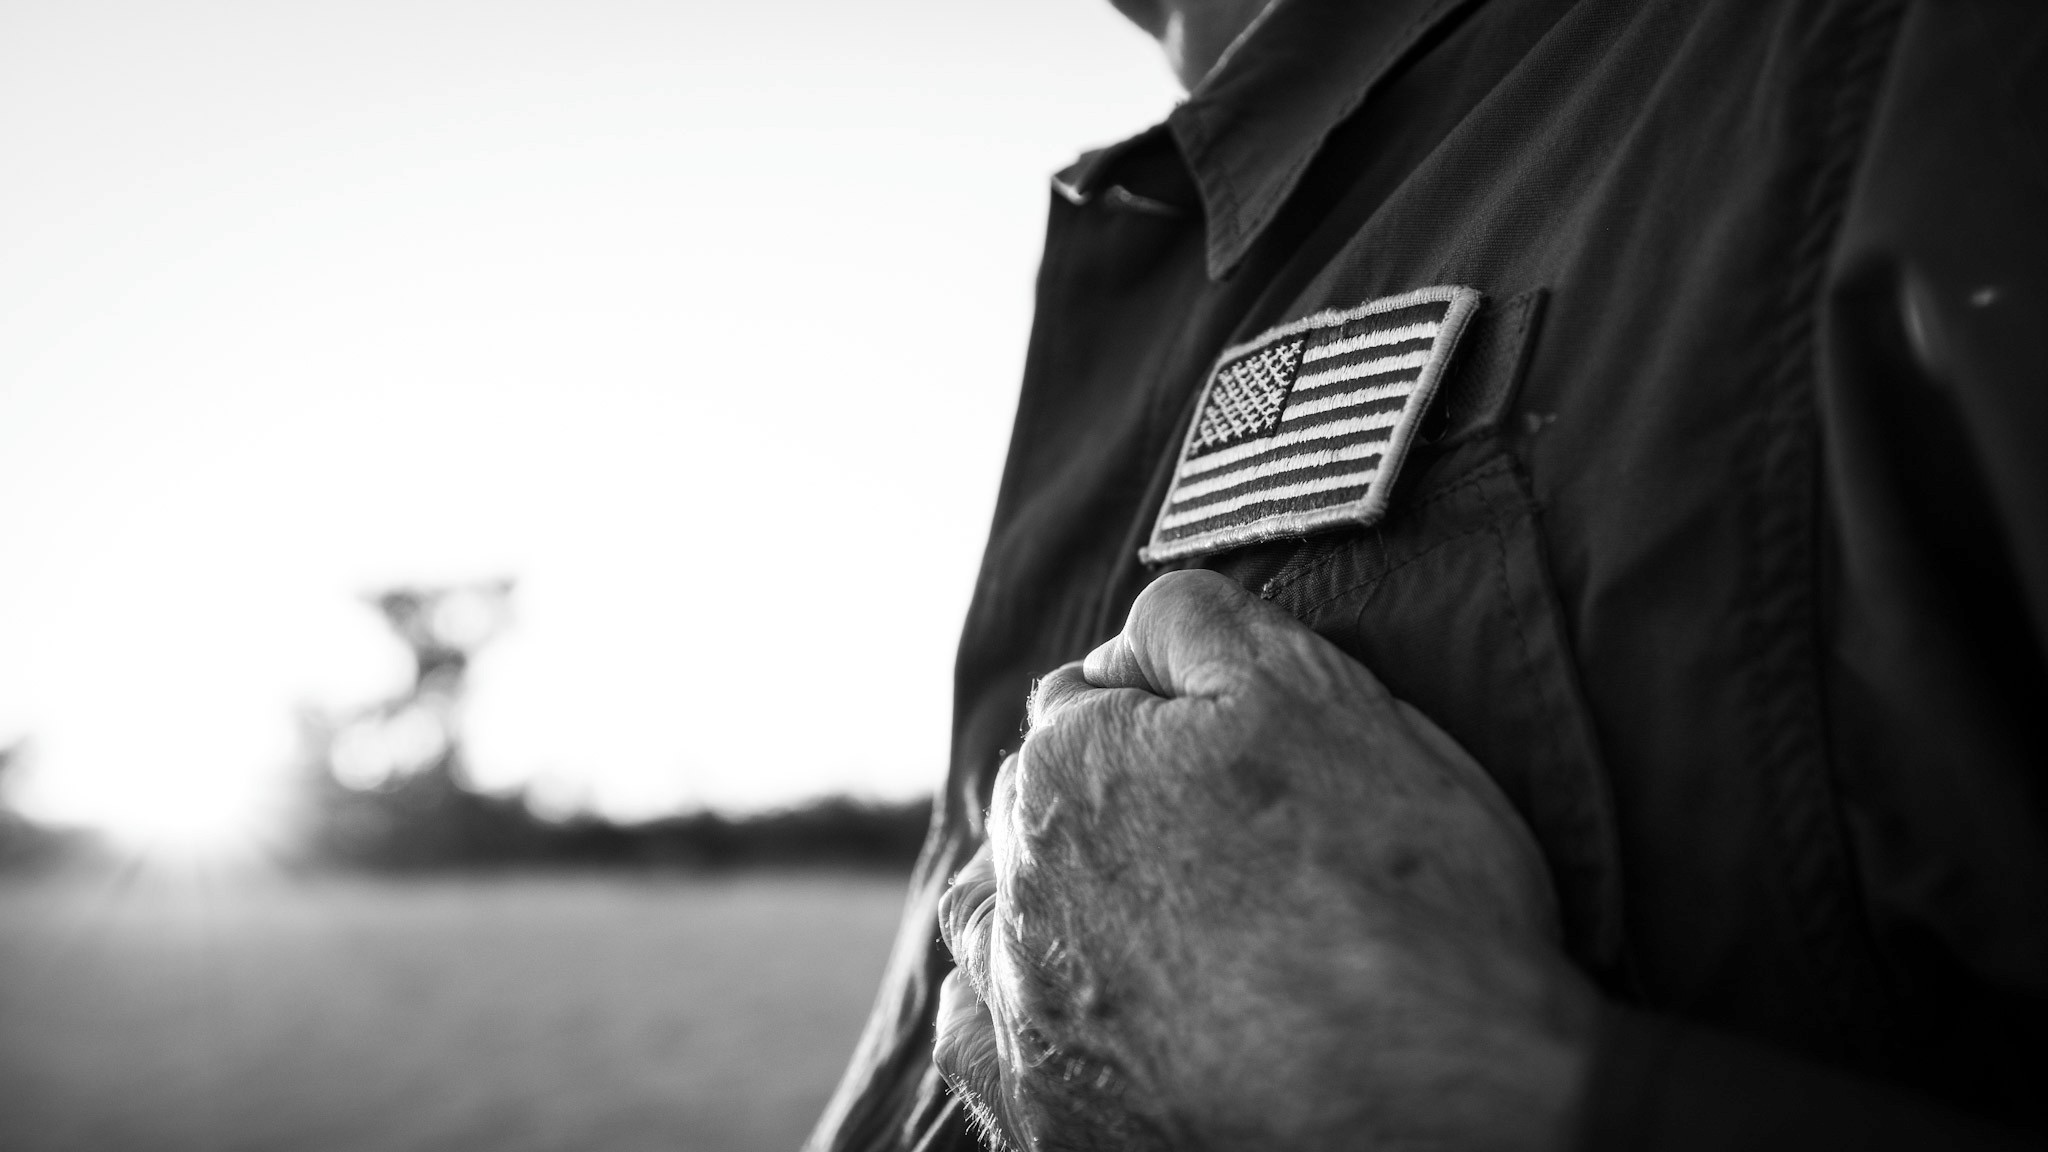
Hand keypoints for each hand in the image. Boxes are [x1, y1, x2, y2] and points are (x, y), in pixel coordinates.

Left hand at [934, 569, 1595, 1151]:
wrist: (1444, 1108)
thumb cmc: (1405, 892)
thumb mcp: (1324, 695)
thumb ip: (1200, 626)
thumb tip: (1133, 626)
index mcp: (1070, 773)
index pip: (1079, 703)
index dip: (1154, 713)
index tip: (1221, 745)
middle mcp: (1019, 892)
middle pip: (1029, 806)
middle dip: (1092, 795)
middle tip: (1198, 828)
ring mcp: (1025, 1015)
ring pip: (987, 914)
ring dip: (1032, 891)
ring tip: (1126, 906)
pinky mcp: (1044, 1118)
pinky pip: (977, 1037)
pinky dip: (1009, 1007)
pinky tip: (1071, 1002)